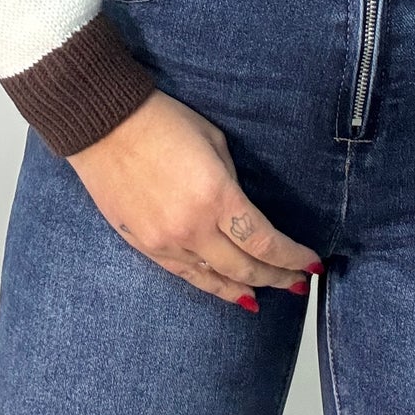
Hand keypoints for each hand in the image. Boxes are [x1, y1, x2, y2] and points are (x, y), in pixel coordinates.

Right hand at [67, 88, 324, 309]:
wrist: (103, 125)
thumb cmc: (160, 121)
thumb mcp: (213, 142)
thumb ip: (231, 183)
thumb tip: (241, 212)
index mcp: (216, 196)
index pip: (265, 242)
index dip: (293, 257)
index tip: (311, 263)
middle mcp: (193, 227)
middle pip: (246, 268)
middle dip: (277, 277)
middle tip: (297, 282)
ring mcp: (166, 241)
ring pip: (216, 279)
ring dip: (247, 288)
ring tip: (269, 293)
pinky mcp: (145, 245)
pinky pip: (185, 275)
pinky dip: (211, 287)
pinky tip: (229, 292)